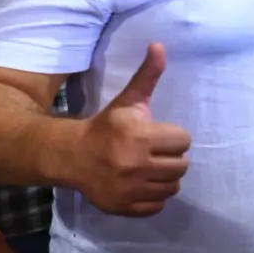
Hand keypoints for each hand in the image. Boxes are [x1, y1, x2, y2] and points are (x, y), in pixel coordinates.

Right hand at [72, 43, 190, 215]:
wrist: (71, 156)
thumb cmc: (107, 127)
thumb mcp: (128, 101)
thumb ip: (148, 76)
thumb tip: (159, 45)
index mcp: (139, 136)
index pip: (183, 140)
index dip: (173, 136)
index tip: (157, 135)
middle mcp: (135, 164)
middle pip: (182, 165)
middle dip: (171, 157)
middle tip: (154, 153)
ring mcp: (129, 189)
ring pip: (173, 186)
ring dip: (165, 177)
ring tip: (149, 168)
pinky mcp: (124, 207)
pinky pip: (158, 205)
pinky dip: (153, 196)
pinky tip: (140, 183)